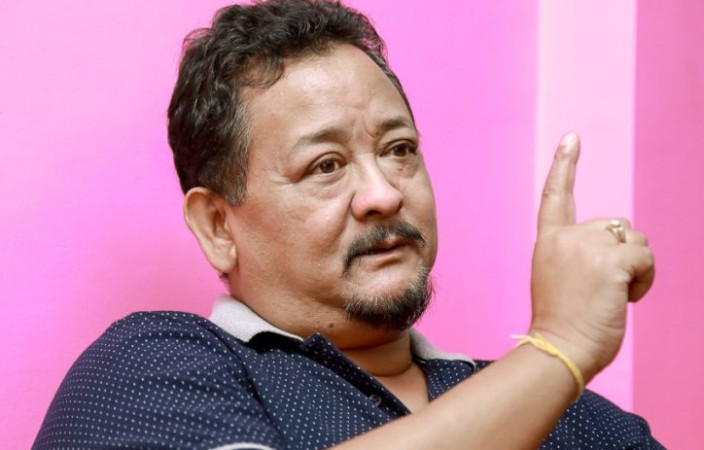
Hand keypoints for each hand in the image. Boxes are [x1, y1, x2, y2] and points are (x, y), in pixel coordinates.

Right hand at [529, 133, 654, 381]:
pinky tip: (626, 298)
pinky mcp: (609, 261)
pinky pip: (645, 257)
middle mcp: (565, 236)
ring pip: (634, 240)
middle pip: (614, 226)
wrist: (558, 348)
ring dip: (634, 267)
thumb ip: (579, 252)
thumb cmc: (562, 322)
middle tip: (601, 290)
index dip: (564, 165)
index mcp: (548, 241)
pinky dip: (645, 279)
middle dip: (620, 254)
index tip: (572, 138)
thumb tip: (622, 240)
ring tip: (612, 296)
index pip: (556, 195)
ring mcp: (586, 247)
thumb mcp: (560, 276)